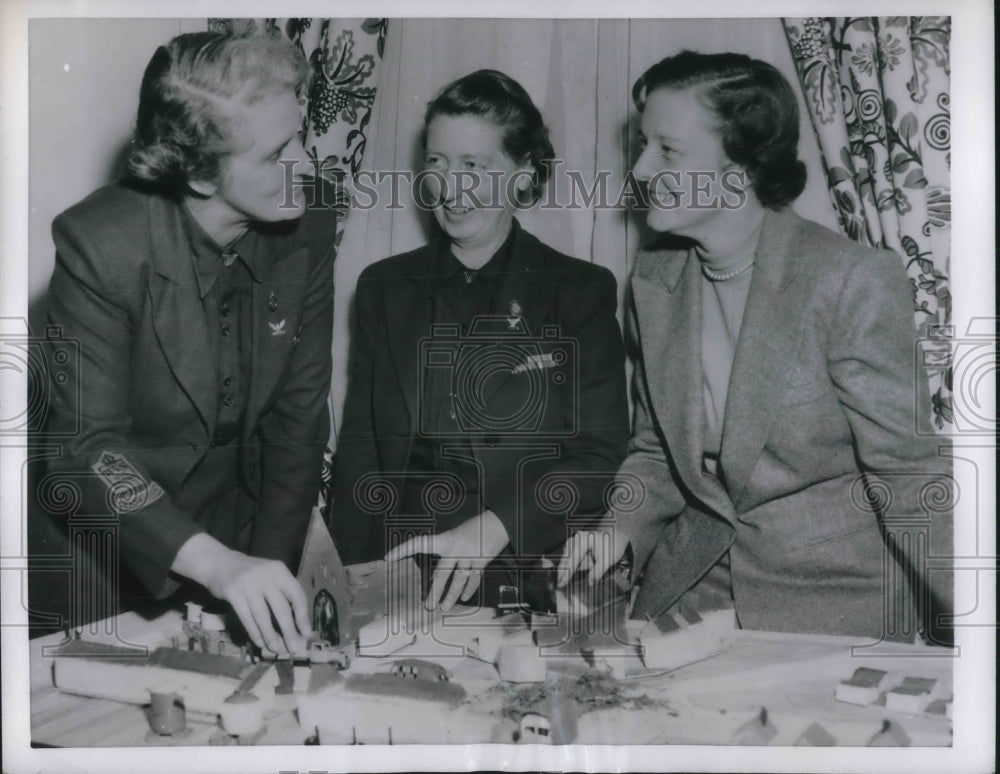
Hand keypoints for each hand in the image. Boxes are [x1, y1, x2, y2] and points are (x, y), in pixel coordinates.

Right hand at [173, 534, 311, 653]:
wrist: (219, 563)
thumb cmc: (251, 575)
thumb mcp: (270, 576)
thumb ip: (282, 594)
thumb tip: (297, 625)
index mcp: (280, 570)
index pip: (297, 595)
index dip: (303, 616)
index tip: (307, 634)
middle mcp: (266, 575)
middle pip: (281, 608)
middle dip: (289, 631)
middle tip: (295, 649)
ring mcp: (248, 583)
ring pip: (263, 616)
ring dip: (271, 636)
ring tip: (277, 650)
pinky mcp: (233, 593)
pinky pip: (247, 618)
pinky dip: (255, 633)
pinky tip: (260, 643)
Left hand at [385, 510, 509, 611]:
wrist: (498, 522)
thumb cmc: (473, 529)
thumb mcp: (454, 535)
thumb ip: (445, 551)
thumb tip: (434, 575)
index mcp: (444, 539)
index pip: (419, 543)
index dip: (403, 550)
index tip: (388, 557)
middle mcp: (455, 548)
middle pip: (442, 574)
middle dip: (435, 591)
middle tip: (428, 605)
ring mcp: (469, 556)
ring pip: (458, 580)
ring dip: (452, 596)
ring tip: (444, 607)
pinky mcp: (482, 562)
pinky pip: (473, 579)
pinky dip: (469, 589)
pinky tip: (464, 597)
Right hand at [557, 522, 630, 587]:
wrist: (616, 536)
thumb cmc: (613, 545)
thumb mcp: (608, 560)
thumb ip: (598, 572)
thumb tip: (590, 582)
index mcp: (583, 540)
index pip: (572, 560)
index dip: (567, 573)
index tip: (561, 584)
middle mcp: (576, 539)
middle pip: (566, 559)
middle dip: (563, 573)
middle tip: (560, 585)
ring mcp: (574, 541)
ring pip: (567, 559)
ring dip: (567, 570)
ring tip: (569, 578)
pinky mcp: (574, 545)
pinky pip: (570, 558)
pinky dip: (571, 566)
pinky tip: (574, 572)